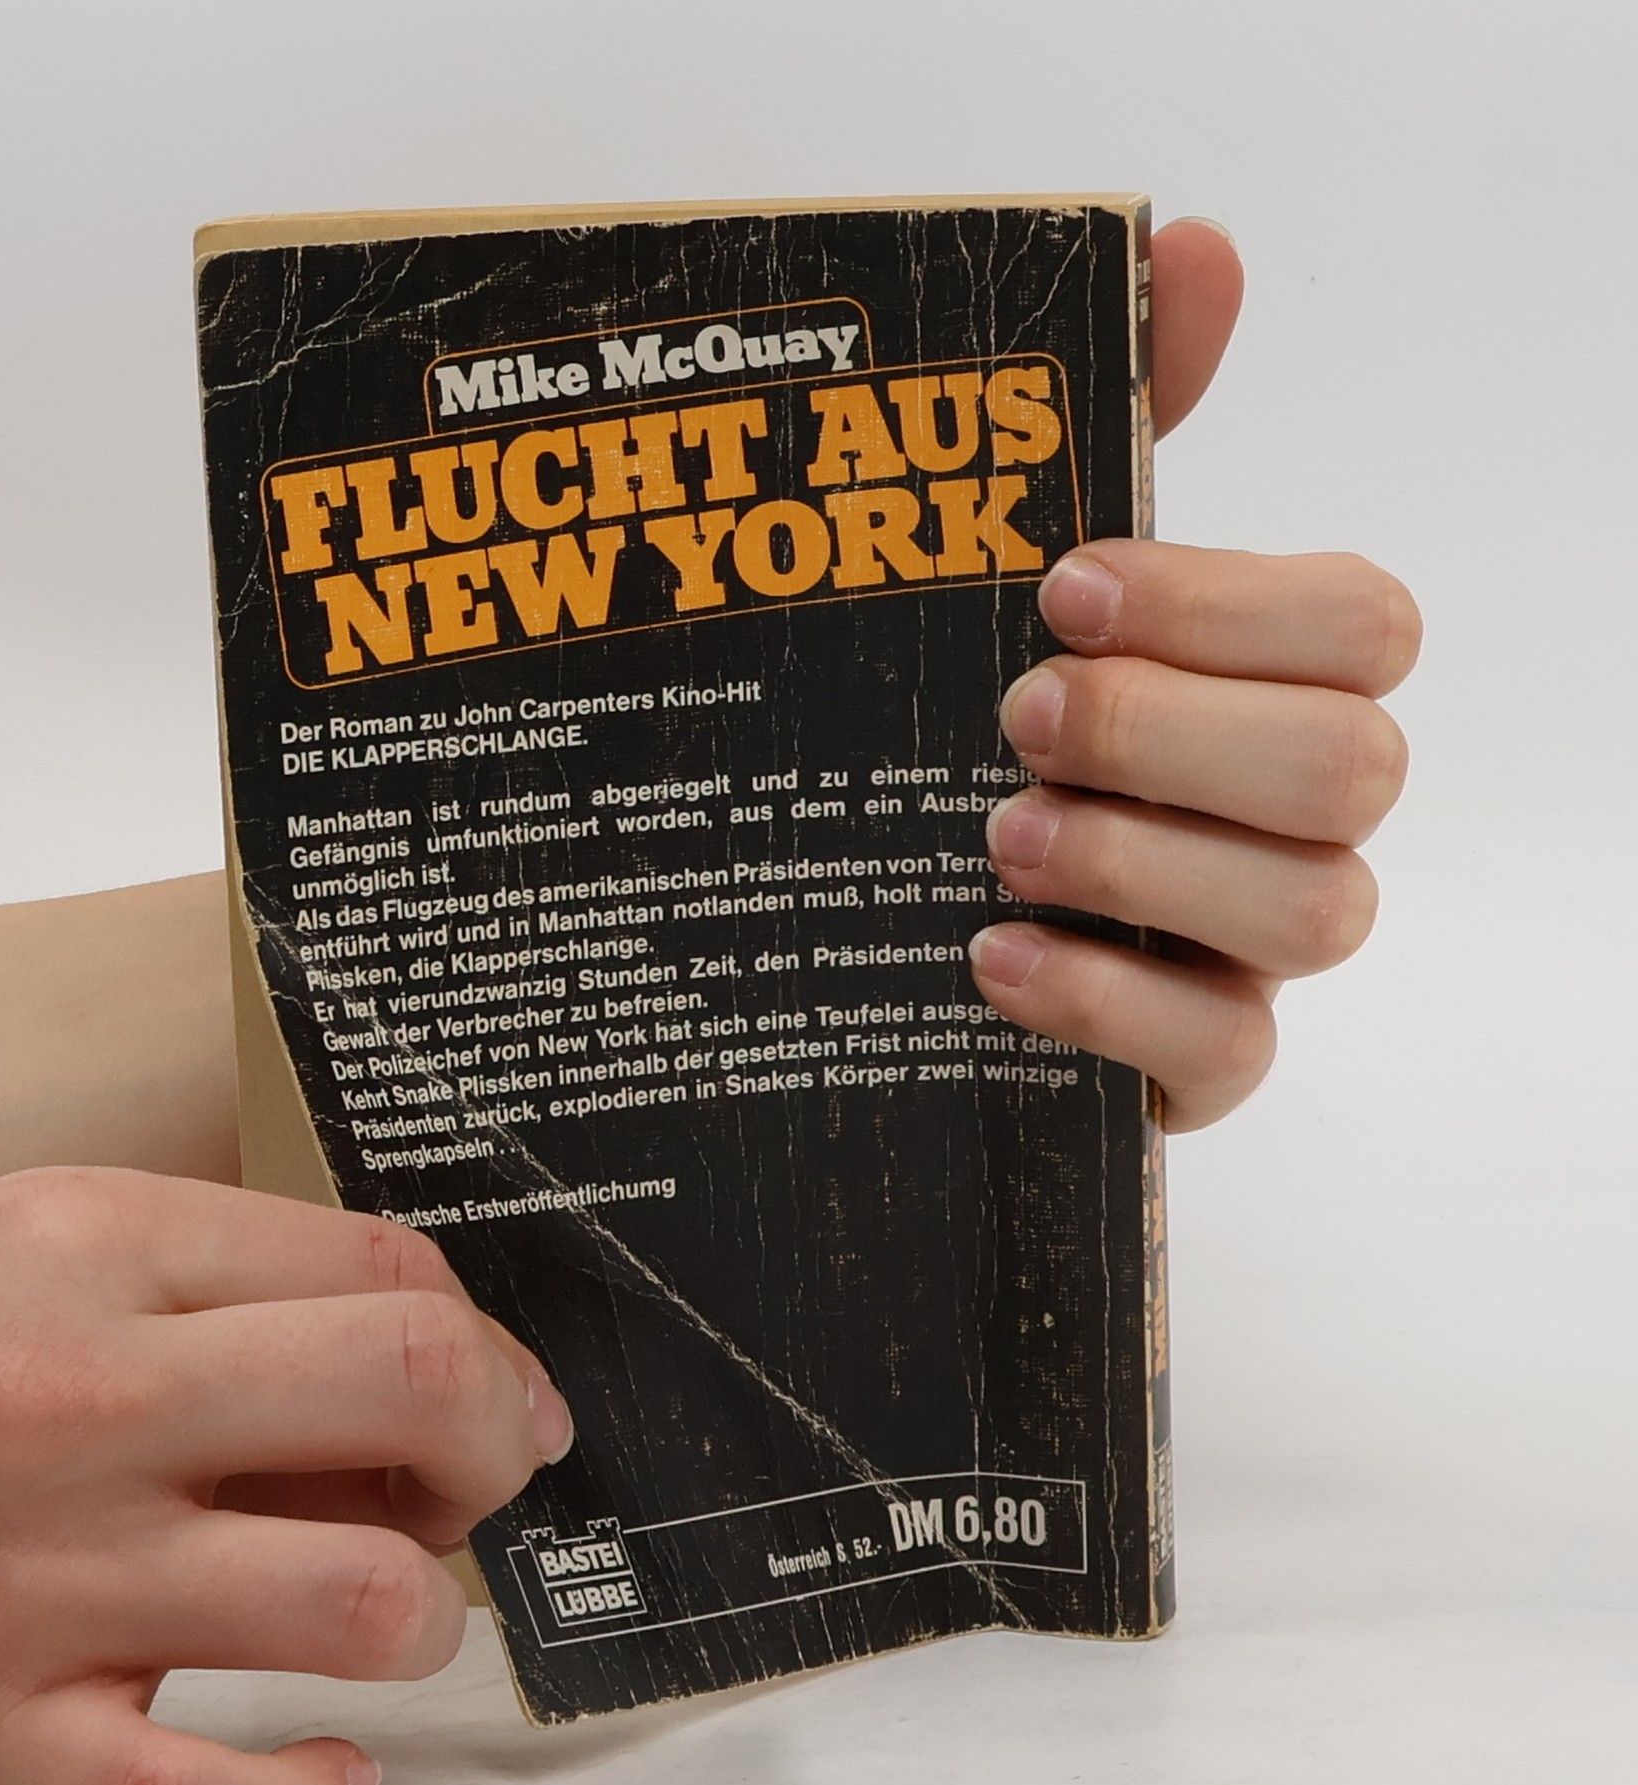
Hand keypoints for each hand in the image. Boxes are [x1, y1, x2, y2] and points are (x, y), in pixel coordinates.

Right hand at [0, 1168, 572, 1784]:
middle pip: (413, 1386)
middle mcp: (76, 1399)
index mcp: (96, 1245)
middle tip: (468, 1484)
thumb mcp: (43, 1242)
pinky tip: (321, 1765)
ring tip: (378, 1610)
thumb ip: (234, 1287)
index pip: (390, 1273)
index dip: (487, 1342)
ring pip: (362, 1601)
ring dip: (425, 1619)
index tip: (489, 1395)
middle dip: (496, 1444)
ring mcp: (35, 1582)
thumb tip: (433, 1372)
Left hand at [970, 218, 1420, 1129]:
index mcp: (1278, 684)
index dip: (1230, 602)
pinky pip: (1228, 1051)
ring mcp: (1258, 949)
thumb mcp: (1028, 587)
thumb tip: (1197, 245)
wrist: (896, 918)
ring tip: (997, 838)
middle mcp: (1299, 816)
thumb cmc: (989, 736)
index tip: (1064, 589)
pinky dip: (1107, 1000)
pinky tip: (989, 958)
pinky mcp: (1201, 1063)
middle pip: (1352, 768)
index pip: (1363, 624)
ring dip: (1144, 861)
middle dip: (1174, 733)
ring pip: (1317, 911)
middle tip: (1016, 717)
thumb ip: (1120, 426)